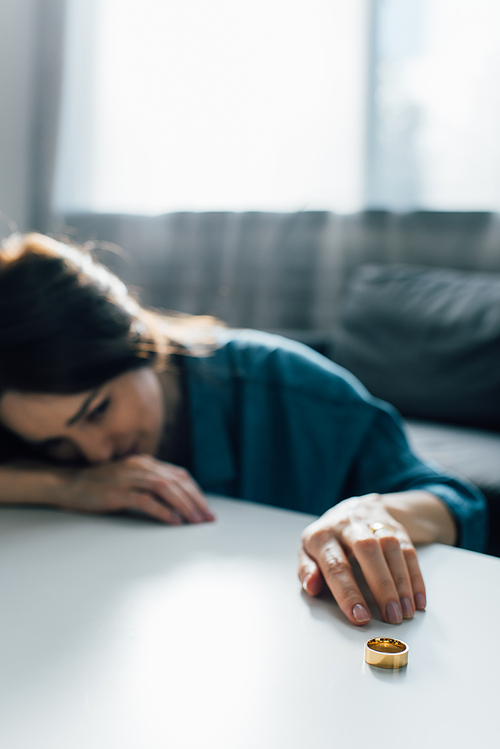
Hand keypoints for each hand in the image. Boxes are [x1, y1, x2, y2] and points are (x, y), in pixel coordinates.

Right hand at [59, 454, 214, 524]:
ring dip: (183, 505)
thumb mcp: (131, 481)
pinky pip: (144, 500)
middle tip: (208, 518)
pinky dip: (162, 510)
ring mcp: (128, 477)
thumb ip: (150, 487)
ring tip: (195, 521)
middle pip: (176, 482)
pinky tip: (173, 521)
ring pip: (164, 489)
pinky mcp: (116, 491)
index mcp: (146, 462)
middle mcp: (140, 466)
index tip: (207, 509)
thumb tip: (177, 505)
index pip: (179, 475)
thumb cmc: (101, 487)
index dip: (195, 492)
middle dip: (195, 501)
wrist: (69, 484)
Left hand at [298, 493, 425, 625]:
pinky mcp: (394, 524)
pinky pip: (408, 548)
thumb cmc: (329, 538)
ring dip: (401, 582)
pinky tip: (417, 599)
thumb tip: (311, 586)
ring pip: (390, 546)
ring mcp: (372, 521)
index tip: (359, 617)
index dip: (348, 592)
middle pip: (367, 550)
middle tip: (391, 617)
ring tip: (406, 612)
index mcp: (322, 535)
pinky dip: (415, 576)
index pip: (335, 564)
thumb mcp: (308, 551)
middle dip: (381, 585)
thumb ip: (306, 570)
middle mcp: (348, 524)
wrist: (354, 507)